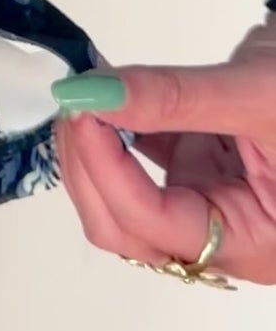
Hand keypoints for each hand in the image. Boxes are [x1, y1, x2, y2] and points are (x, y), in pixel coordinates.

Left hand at [54, 13, 275, 286]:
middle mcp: (227, 234)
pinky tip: (103, 87)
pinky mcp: (198, 164)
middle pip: (128, 225)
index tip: (81, 111)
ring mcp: (209, 197)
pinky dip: (114, 124)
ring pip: (123, 196)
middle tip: (74, 101)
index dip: (108, 173)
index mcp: (257, 243)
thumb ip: (176, 98)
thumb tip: (93, 93)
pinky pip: (139, 156)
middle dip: (89, 167)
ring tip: (84, 89)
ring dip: (93, 146)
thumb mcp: (258, 95)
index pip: (158, 226)